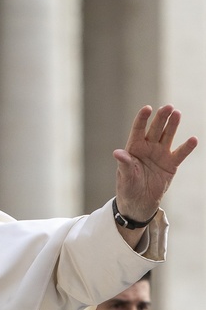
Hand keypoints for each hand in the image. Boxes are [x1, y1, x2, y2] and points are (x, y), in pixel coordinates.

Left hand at [114, 105, 197, 219]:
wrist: (139, 203)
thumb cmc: (128, 187)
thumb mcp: (125, 177)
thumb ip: (124, 164)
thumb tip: (118, 153)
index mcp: (134, 148)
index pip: (138, 130)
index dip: (142, 119)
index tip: (147, 108)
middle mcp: (148, 148)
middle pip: (155, 129)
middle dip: (161, 118)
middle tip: (168, 107)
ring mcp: (160, 155)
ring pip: (167, 136)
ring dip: (172, 126)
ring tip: (177, 113)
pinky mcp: (171, 164)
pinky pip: (180, 154)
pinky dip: (186, 147)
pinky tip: (193, 139)